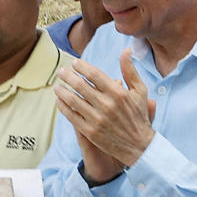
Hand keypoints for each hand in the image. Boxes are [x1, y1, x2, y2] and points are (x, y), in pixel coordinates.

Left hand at [55, 50, 154, 184]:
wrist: (139, 145)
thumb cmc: (139, 116)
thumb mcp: (140, 91)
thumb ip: (130, 70)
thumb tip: (126, 50)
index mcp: (118, 93)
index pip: (94, 75)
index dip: (82, 67)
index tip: (74, 63)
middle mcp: (106, 105)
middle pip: (80, 86)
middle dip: (68, 76)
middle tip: (61, 71)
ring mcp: (97, 119)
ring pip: (73, 100)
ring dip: (62, 91)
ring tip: (56, 85)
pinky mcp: (90, 131)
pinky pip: (72, 116)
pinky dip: (63, 107)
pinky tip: (59, 101)